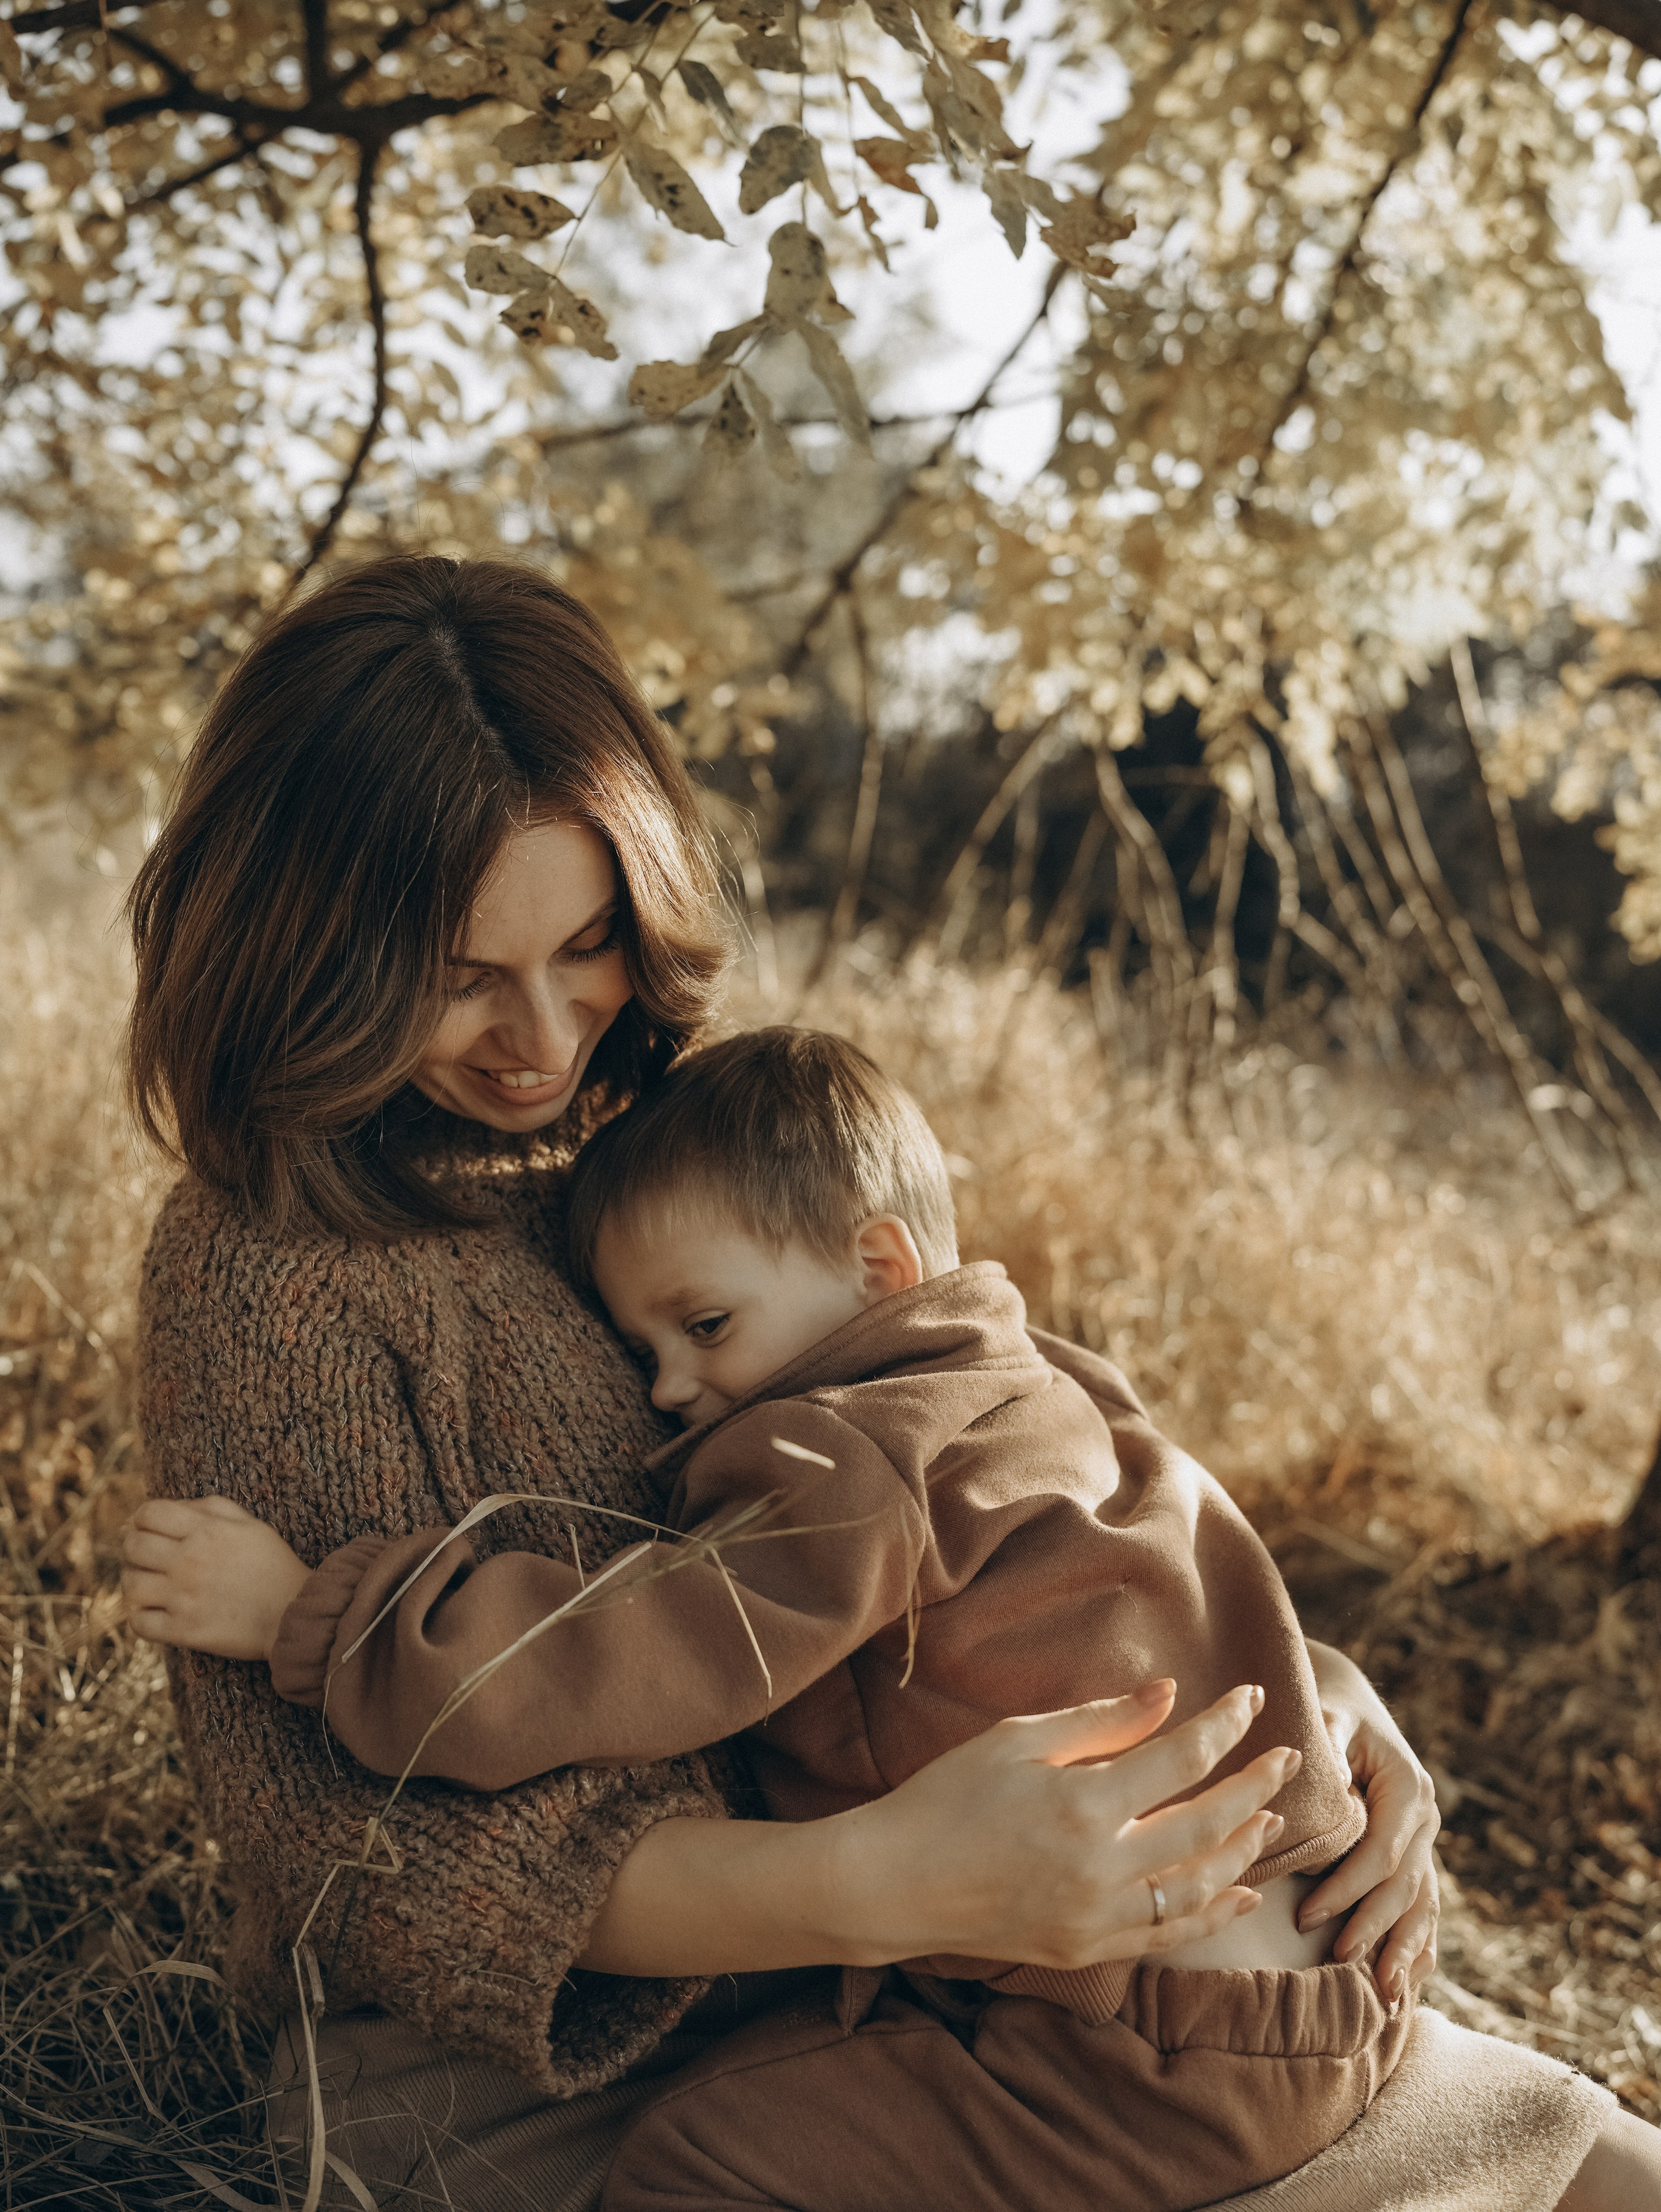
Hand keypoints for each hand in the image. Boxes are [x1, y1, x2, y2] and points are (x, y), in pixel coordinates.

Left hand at [122, 1496, 311, 1661]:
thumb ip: (210, 1508)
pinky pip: (139, 1623)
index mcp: (207, 1531)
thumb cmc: (272, 1564)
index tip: (148, 1527)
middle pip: (133, 1547)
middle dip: (134, 1547)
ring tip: (147, 1584)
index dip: (142, 1517)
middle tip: (145, 1555)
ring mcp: (184, 1598)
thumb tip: (172, 1507)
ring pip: (131, 1585)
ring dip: (134, 1582)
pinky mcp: (183, 1630)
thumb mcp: (249, 1524)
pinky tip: (154, 1611)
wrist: (293, 1614)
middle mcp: (190, 1561)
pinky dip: (141, 1617)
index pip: (149, 1513)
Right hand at [825, 1680, 1300, 1970]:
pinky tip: (1240, 1893)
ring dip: (1242, 1851)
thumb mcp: (1017, 1739)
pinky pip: (1167, 1936)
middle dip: (1255, 1787)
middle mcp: (1099, 1868)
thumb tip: (1171, 1694)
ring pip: (1197, 1888)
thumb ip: (1101, 1721)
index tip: (1253, 1697)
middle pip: (1205, 1826)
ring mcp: (1095, 1918)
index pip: (1180, 1758)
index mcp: (1081, 1803)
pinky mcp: (1085, 1951)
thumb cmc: (947, 1796)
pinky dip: (1211, 1914)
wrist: (894, 1884)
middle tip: (1290, 1758)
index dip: (1224, 1725)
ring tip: (1270, 1818)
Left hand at [1298, 1638, 1439, 2001]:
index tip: (1305, 1917)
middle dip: (1372, 1926)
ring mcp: (1426, 1841)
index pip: (1382, 1851)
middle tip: (1337, 1959)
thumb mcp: (1328, 1715)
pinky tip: (1406, 1986)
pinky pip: (1424, 1908)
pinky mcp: (1416, 1857)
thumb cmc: (1328, 1708)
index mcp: (1408, 1787)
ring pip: (1422, 1905)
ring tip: (1384, 1996)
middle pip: (1404, 1886)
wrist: (1349, 1701)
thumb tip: (1322, 1776)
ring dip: (1403, 1950)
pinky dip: (1416, 1946)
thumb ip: (1328, 1743)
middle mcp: (1425, 1818)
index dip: (1347, 1887)